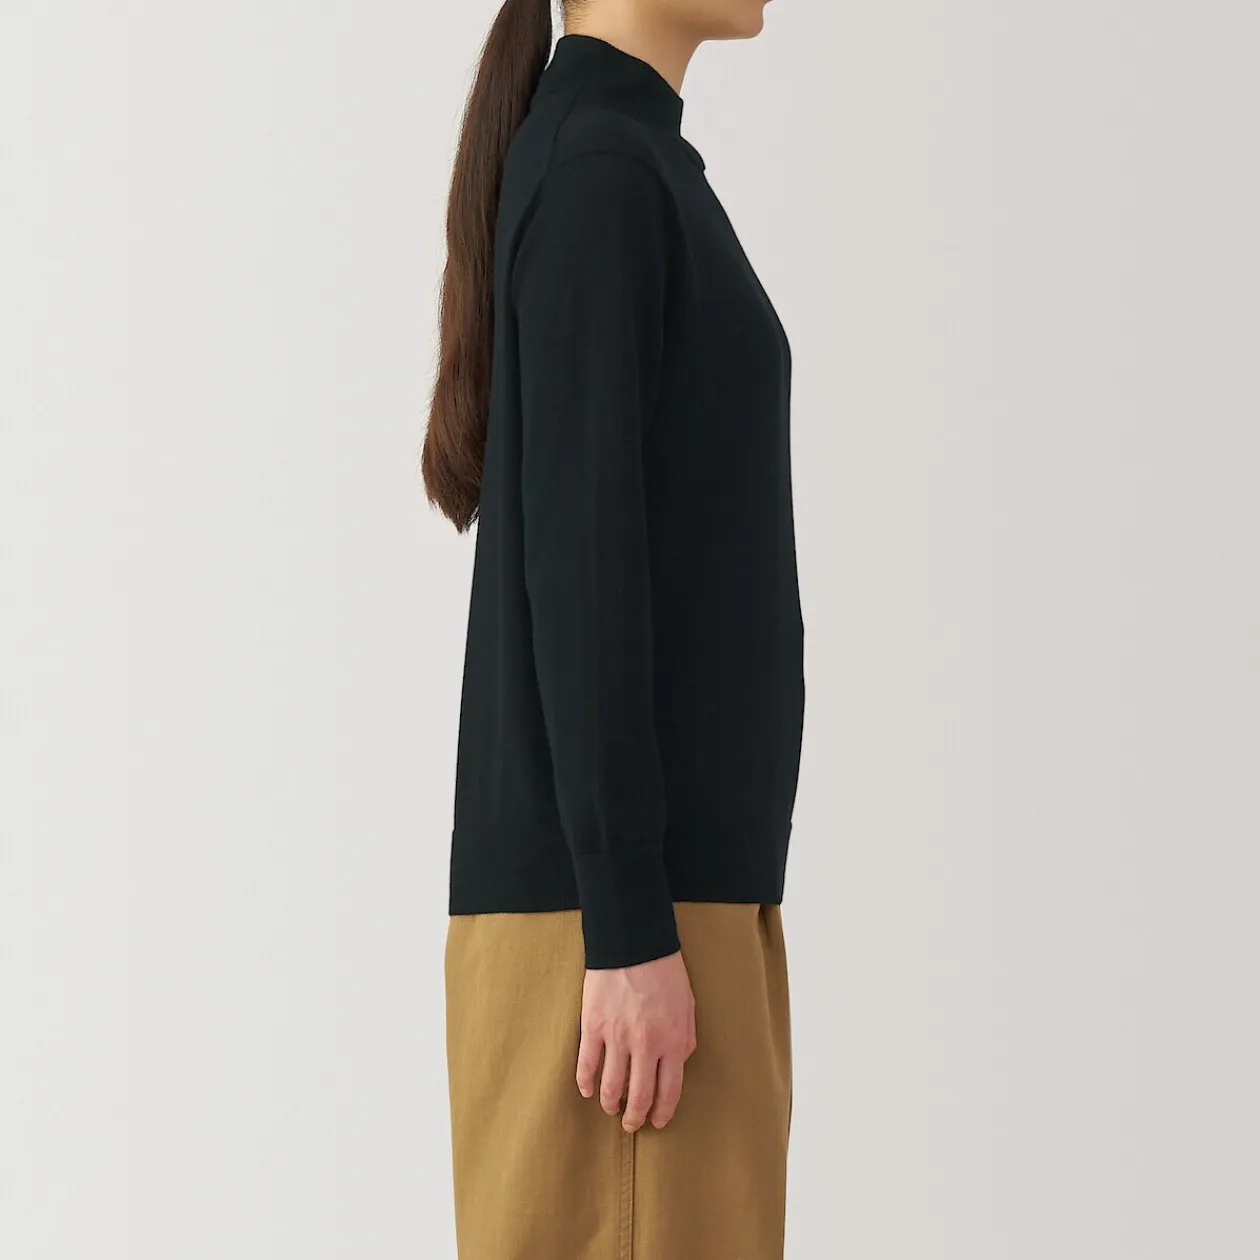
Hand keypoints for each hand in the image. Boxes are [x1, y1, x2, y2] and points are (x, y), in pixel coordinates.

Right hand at [576, 950, 696, 1131]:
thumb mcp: (688, 1007)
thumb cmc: (665, 972)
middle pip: (639, 1095)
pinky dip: (586, 1083)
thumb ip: (683, 1040)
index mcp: (673, 1041)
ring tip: (610, 1108)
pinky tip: (587, 1090)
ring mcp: (617, 1037)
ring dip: (611, 1104)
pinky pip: (587, 1064)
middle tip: (631, 1124)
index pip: (669, 1091)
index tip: (657, 1122)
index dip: (662, 1112)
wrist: (634, 943)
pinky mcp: (593, 1026)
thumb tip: (676, 1065)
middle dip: (635, 1117)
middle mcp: (646, 1045)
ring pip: (611, 1086)